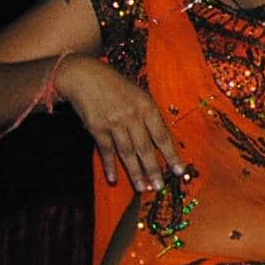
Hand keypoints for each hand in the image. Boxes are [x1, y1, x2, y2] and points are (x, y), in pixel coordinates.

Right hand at [57, 54, 185, 190]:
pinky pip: (106, 150)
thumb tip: (163, 142)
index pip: (162, 136)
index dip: (172, 155)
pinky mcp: (96, 127)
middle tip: (159, 187)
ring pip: (127, 152)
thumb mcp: (140, 95)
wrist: (85, 76)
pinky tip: (114, 178)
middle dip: (153, 170)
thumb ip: (150, 117)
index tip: (179, 171)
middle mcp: (132, 116)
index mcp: (147, 107)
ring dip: (135, 172)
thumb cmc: (117, 87)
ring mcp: (113, 123)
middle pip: (145, 148)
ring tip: (142, 188)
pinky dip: (110, 165)